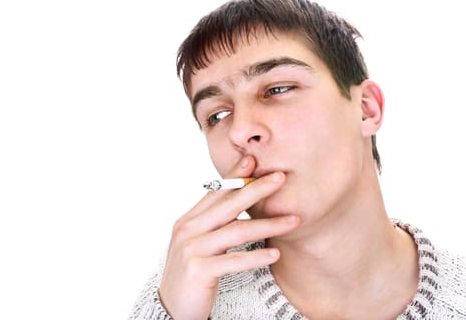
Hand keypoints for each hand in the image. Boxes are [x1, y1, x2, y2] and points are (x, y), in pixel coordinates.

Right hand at [158, 155, 299, 319]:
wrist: (171, 309)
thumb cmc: (191, 274)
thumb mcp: (199, 243)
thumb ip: (213, 223)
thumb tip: (237, 202)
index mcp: (189, 221)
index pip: (215, 192)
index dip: (234, 176)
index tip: (253, 160)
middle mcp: (188, 230)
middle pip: (228, 204)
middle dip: (256, 189)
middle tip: (280, 178)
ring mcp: (191, 249)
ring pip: (236, 231)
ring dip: (268, 224)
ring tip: (294, 221)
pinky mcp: (198, 271)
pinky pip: (233, 260)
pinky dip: (256, 257)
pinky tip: (275, 253)